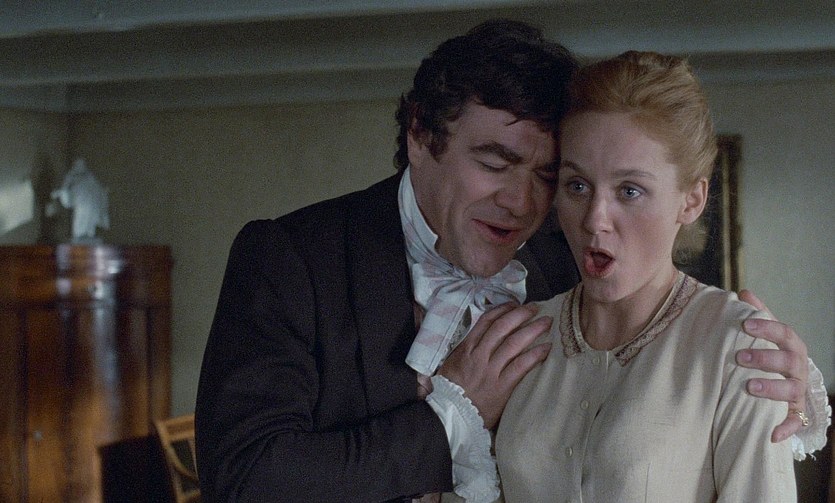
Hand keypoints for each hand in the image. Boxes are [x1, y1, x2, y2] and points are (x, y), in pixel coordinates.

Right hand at [437, 303, 551, 429]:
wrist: (450, 416)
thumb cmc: (450, 391)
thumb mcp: (452, 363)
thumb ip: (467, 350)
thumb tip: (482, 338)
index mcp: (467, 348)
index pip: (486, 321)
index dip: (503, 310)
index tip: (515, 304)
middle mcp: (480, 355)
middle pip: (503, 327)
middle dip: (521, 314)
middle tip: (535, 308)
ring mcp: (491, 370)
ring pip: (515, 343)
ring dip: (533, 330)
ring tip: (547, 322)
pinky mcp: (502, 387)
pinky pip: (521, 366)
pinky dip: (535, 355)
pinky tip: (546, 348)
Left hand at [736, 289, 808, 441]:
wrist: (786, 382)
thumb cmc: (772, 353)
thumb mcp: (766, 334)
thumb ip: (757, 314)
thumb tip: (744, 292)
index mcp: (791, 346)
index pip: (784, 334)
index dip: (767, 329)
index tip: (745, 325)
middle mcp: (798, 368)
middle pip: (789, 361)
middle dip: (765, 359)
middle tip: (739, 357)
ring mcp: (798, 391)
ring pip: (792, 390)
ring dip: (772, 388)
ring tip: (750, 387)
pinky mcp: (795, 413)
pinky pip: (794, 423)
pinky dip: (785, 428)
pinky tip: (771, 434)